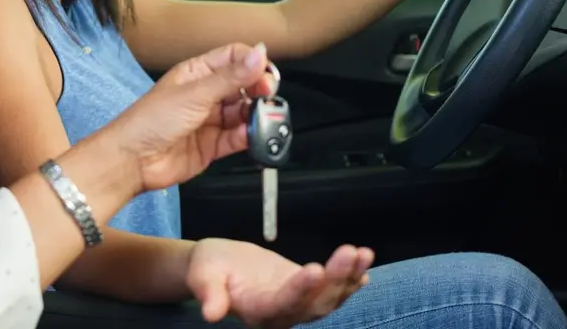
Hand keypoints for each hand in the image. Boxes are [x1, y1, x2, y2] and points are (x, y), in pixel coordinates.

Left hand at [101, 43, 275, 193]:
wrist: (132, 161)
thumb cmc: (151, 120)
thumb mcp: (195, 93)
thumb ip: (231, 77)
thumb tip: (259, 53)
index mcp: (197, 73)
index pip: (233, 58)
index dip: (252, 62)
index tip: (267, 73)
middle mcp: (205, 94)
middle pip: (243, 85)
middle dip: (259, 89)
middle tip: (267, 96)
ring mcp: (209, 120)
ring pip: (243, 112)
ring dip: (256, 115)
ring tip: (263, 118)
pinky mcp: (212, 145)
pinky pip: (238, 137)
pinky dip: (249, 136)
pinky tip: (252, 135)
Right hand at [186, 238, 373, 327]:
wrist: (215, 269)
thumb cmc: (207, 269)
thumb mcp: (203, 276)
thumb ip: (209, 294)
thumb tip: (210, 314)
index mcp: (257, 312)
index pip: (283, 303)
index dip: (300, 290)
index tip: (315, 269)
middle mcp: (282, 315)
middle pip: (315, 303)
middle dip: (336, 279)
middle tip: (350, 251)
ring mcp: (296, 305)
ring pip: (328, 298)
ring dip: (348, 277)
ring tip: (364, 254)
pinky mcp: (305, 292)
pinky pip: (330, 291)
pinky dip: (349, 281)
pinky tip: (364, 271)